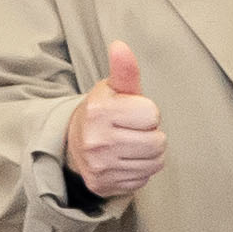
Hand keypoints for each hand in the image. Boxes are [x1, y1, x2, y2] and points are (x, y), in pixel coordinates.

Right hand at [65, 37, 166, 198]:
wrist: (75, 143)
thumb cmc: (104, 111)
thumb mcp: (114, 89)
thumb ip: (124, 70)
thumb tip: (121, 46)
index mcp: (99, 111)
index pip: (152, 115)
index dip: (147, 112)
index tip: (132, 112)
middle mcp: (96, 140)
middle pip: (158, 142)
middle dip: (152, 135)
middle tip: (134, 131)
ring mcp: (99, 166)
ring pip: (154, 163)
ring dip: (149, 154)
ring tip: (132, 144)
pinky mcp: (103, 185)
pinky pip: (143, 179)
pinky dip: (140, 170)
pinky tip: (125, 160)